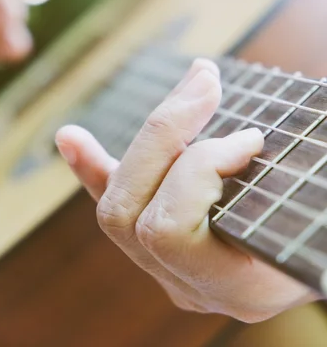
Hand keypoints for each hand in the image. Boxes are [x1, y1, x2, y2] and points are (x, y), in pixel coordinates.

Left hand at [56, 59, 312, 321]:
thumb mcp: (321, 199)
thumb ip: (299, 167)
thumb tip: (276, 116)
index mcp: (240, 287)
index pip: (170, 227)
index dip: (202, 166)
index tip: (252, 136)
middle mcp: (194, 286)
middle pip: (129, 212)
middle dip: (165, 136)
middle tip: (208, 84)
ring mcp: (172, 269)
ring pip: (116, 206)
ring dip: (145, 140)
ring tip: (186, 95)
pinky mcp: (163, 244)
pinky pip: (114, 207)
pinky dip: (93, 168)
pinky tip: (69, 136)